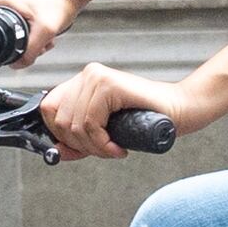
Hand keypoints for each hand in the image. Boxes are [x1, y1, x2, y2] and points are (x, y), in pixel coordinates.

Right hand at [0, 0, 82, 65]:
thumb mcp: (45, 30)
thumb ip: (30, 52)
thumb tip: (16, 64)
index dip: (8, 45)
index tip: (27, 39)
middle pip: (0, 33)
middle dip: (21, 41)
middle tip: (39, 36)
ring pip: (9, 30)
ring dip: (27, 37)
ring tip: (43, 32)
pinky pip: (15, 23)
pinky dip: (29, 29)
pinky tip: (41, 27)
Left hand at [37, 62, 194, 160]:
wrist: (179, 110)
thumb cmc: (146, 119)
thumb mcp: (104, 131)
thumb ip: (78, 138)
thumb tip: (56, 151)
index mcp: (83, 82)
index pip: (48, 109)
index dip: (58, 134)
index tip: (79, 149)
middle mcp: (87, 75)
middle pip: (58, 120)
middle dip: (79, 145)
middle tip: (103, 150)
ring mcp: (97, 77)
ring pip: (74, 124)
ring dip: (93, 147)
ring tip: (113, 149)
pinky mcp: (108, 84)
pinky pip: (90, 123)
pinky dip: (102, 143)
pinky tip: (118, 146)